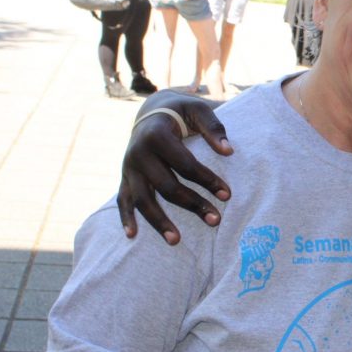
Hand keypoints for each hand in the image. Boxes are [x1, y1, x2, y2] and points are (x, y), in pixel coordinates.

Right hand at [117, 91, 233, 243]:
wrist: (152, 110)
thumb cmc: (180, 112)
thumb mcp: (198, 110)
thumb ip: (213, 128)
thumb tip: (228, 151)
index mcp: (156, 135)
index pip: (184, 164)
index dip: (207, 179)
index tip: (227, 194)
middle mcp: (137, 153)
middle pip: (165, 186)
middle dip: (192, 204)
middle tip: (216, 220)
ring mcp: (128, 168)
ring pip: (142, 199)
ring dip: (158, 221)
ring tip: (176, 241)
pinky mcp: (124, 178)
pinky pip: (123, 200)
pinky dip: (126, 218)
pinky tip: (132, 236)